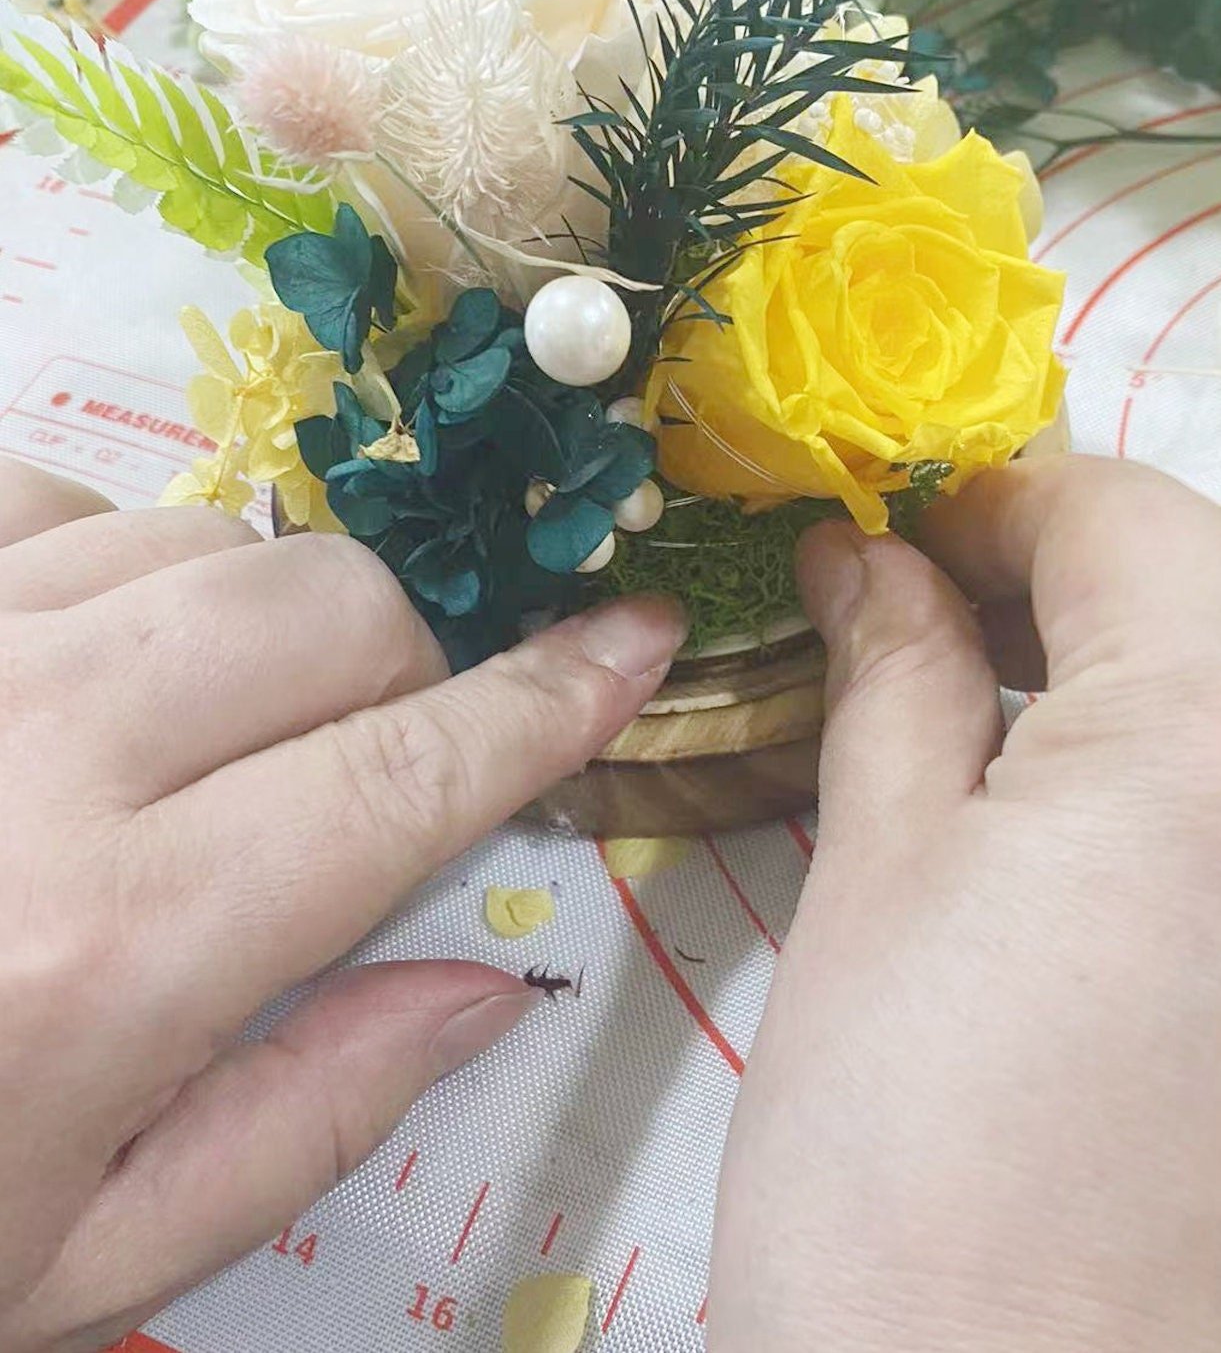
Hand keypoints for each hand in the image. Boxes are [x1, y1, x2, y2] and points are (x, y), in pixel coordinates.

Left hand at [0, 458, 684, 1350]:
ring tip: (204, 727)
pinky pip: (50, 498)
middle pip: (329, 612)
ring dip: (262, 624)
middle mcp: (28, 762)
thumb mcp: (88, 1247)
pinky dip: (110, 564)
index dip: (548, 703)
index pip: (407, 779)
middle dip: (402, 669)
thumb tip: (486, 981)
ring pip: (207, 539)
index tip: (635, 640)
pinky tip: (74, 661)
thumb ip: (312, 1113)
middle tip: (363, 757)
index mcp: (108, 951)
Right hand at [712, 456, 1220, 1352]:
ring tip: (1118, 724)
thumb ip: (899, 675)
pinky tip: (1214, 839)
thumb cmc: (903, 1166)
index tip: (917, 543)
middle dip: (1153, 552)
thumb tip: (870, 557)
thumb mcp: (876, 881)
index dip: (1001, 507)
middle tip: (1016, 627)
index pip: (1128, 517)